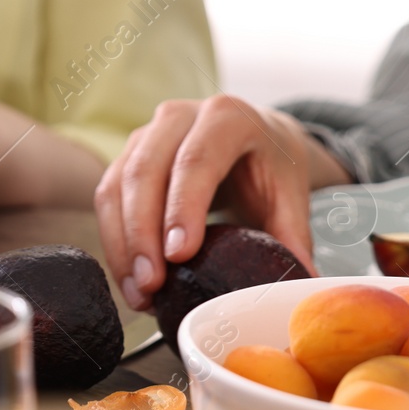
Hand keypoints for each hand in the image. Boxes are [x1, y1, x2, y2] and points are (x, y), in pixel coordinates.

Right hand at [93, 95, 347, 310]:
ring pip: (116, 185)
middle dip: (142, 233)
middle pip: (145, 171)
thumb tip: (302, 279)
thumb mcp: (290, 190)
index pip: (196, 161)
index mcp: (226, 117)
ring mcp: (145, 134)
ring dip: (122, 243)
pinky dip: (114, 241)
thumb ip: (293, 233)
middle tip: (151, 284)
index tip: (180, 256)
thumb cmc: (269, 163)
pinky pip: (106, 197)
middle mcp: (177, 117)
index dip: (182, 208)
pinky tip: (129, 279)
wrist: (251, 136)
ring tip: (138, 292)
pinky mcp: (125, 156)